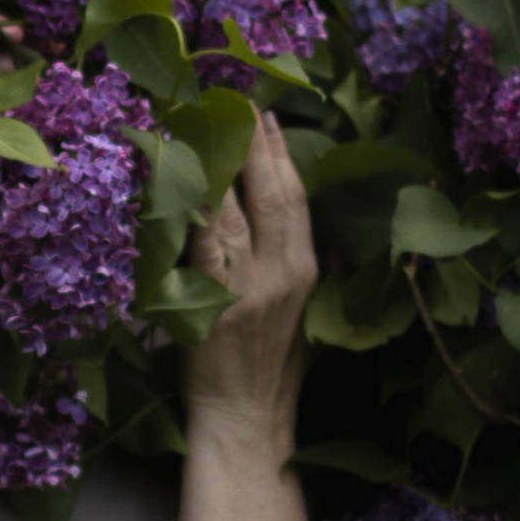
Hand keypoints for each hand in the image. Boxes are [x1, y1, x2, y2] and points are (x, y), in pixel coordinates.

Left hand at [181, 117, 318, 435]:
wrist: (245, 418)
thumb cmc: (272, 371)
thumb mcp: (309, 318)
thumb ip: (316, 273)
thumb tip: (335, 238)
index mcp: (306, 271)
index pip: (297, 201)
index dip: (282, 157)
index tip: (269, 120)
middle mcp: (281, 272)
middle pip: (272, 195)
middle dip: (255, 145)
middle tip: (237, 102)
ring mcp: (247, 287)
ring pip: (235, 212)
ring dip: (220, 165)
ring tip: (206, 125)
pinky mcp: (212, 304)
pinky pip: (202, 245)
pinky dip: (195, 209)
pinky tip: (185, 179)